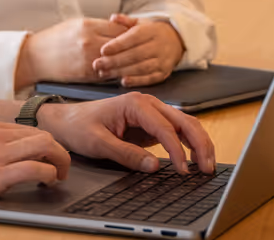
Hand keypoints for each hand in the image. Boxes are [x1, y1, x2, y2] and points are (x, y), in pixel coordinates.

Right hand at [0, 120, 71, 209]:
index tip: (49, 158)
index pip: (30, 130)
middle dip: (59, 152)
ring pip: (45, 146)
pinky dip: (49, 175)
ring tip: (59, 176)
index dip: (46, 145)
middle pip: (43, 135)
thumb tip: (9, 159)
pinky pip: (34, 169)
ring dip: (60, 162)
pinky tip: (47, 183)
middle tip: (61, 169)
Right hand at [16, 18, 128, 87]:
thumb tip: (117, 26)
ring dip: (129, 63)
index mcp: (88, 26)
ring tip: (139, 63)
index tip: (139, 35)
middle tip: (144, 50)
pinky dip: (118, 73)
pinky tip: (125, 73)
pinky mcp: (87, 74)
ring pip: (119, 61)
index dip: (131, 32)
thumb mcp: (75, 24)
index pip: (120, 28)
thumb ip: (97, 25)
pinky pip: (109, 74)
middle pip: (123, 44)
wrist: (36, 58)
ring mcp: (89, 59)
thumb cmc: (55, 39)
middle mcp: (90, 42)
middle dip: (134, 48)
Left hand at [39, 92, 215, 174]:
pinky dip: (189, 145)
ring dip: (199, 144)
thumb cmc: (79, 127)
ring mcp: (151, 113)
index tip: (182, 169)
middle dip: (200, 144)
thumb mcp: (98, 143)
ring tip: (207, 166)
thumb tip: (155, 166)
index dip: (177, 150)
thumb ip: (126, 154)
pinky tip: (194, 161)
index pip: (165, 127)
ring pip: (185, 125)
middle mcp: (147, 104)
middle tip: (207, 168)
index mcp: (135, 103)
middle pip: (184, 121)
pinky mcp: (151, 124)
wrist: (66, 120)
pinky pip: (176, 133)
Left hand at [91, 14, 184, 87]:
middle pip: (135, 54)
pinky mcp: (164, 73)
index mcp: (151, 31)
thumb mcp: (141, 22)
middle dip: (115, 60)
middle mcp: (159, 46)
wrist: (177, 41)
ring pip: (141, 67)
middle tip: (97, 64)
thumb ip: (126, 20)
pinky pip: (150, 78)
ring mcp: (163, 60)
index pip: (134, 37)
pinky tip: (123, 81)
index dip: (118, 45)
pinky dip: (137, 81)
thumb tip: (113, 17)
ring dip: (122, 71)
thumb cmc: (151, 32)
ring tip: (104, 73)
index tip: (103, 50)